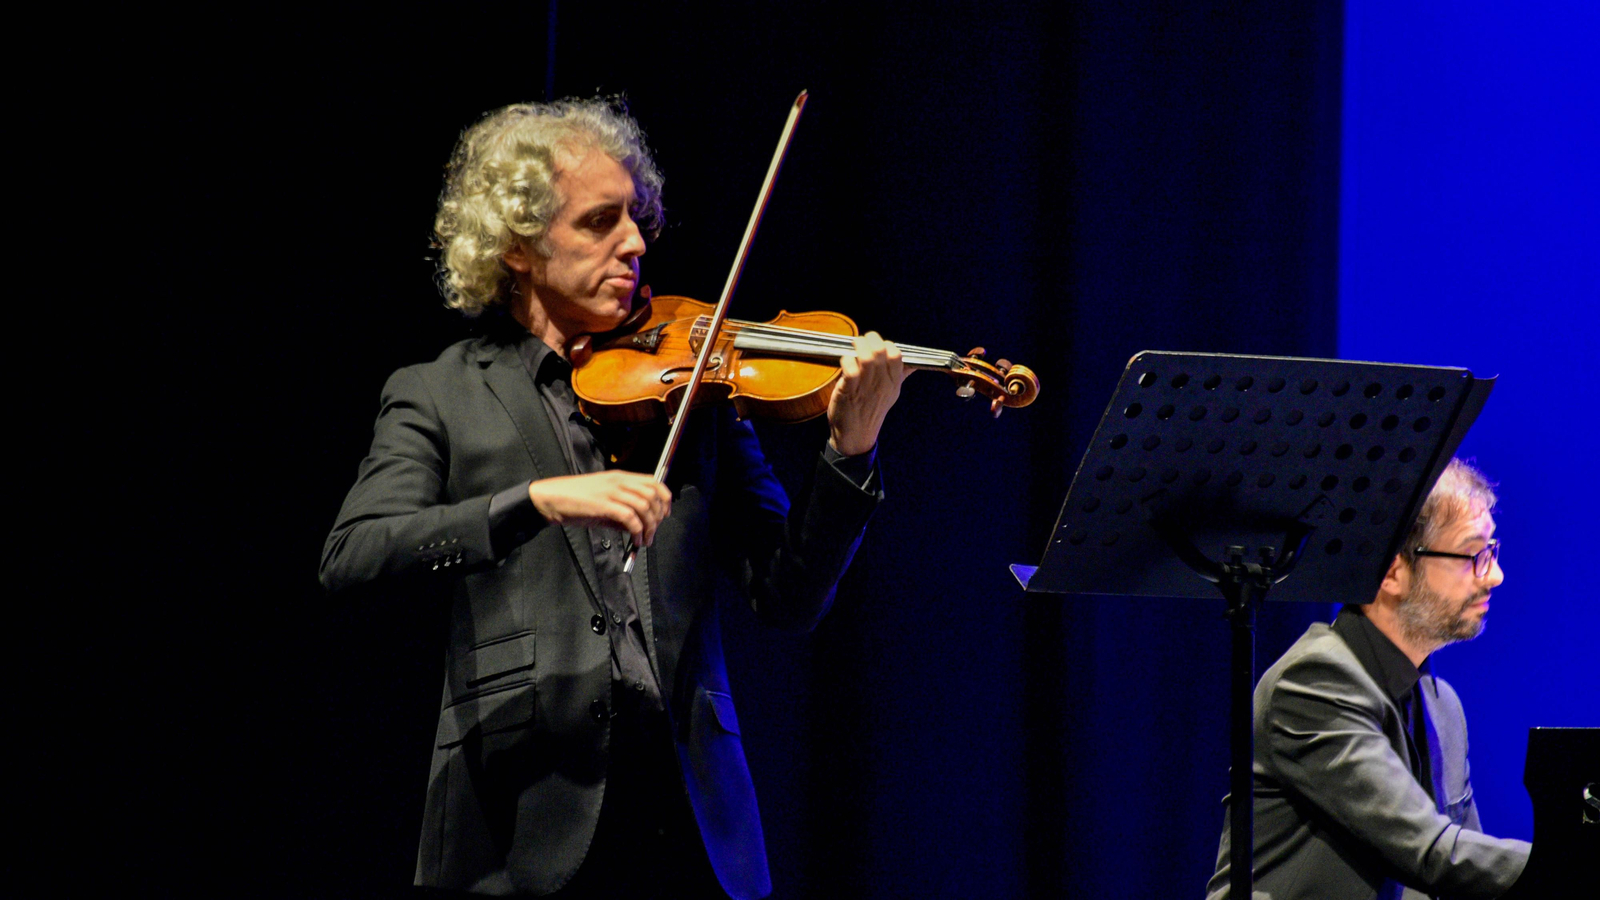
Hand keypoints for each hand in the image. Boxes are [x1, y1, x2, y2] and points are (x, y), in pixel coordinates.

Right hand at [526, 471, 671, 545]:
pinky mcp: (603, 505)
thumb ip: (621, 509)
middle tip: (654, 531)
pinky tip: (635, 540)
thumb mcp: (603, 499)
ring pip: (644, 506)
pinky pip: (630, 517)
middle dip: (658, 516)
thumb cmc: (575, 499)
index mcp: (620, 477)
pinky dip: (637, 531)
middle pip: (652, 495)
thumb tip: (637, 526)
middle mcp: (618, 481)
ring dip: (649, 527)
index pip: (653, 481)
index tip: (664, 514)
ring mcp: (611, 492)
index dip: (664, 498)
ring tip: (645, 540)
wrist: (551, 498)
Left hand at [827, 331, 907, 456]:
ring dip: (858, 347)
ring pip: (866, 358)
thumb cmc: (872, 410)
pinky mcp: (849, 391)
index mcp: (893, 382)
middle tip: (862, 341)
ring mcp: (865, 387)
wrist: (857, 435)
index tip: (878, 346)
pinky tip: (845, 362)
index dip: (887, 345)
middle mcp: (882, 384)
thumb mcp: (892, 393)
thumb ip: (901, 375)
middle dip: (870, 339)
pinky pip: (850, 370)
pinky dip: (846, 360)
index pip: (897, 355)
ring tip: (853, 346)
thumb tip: (913, 363)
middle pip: (881, 352)